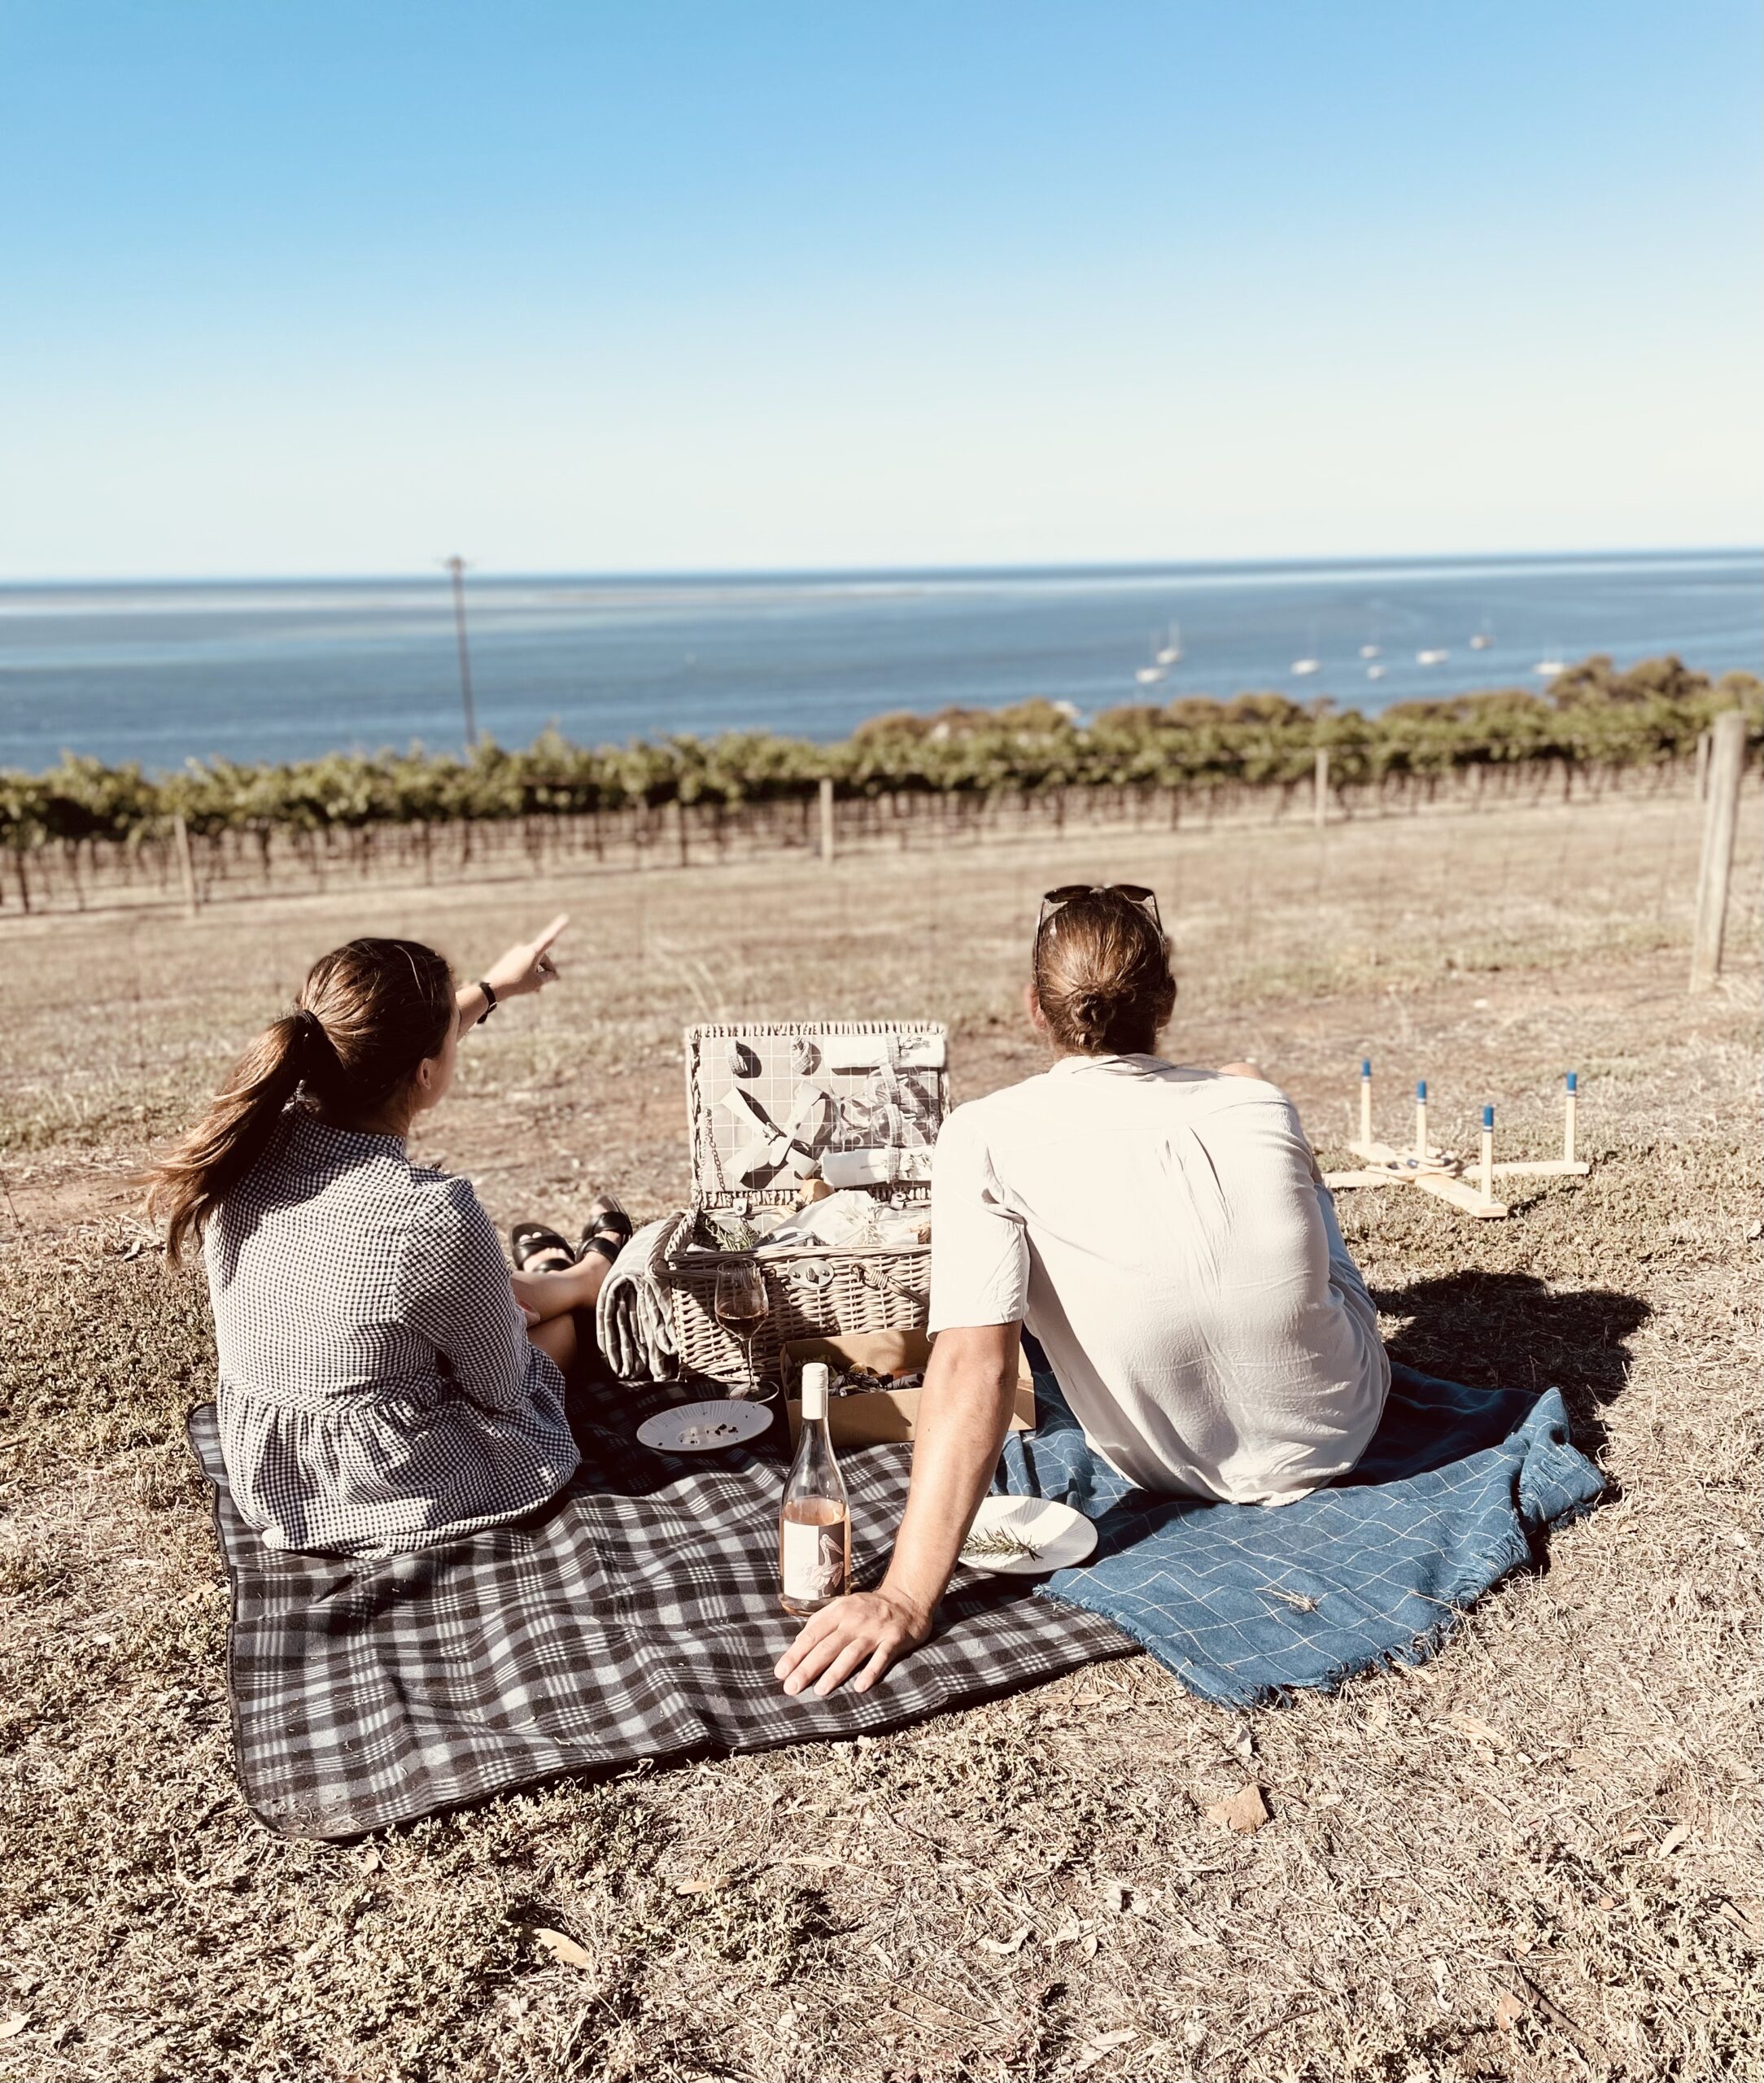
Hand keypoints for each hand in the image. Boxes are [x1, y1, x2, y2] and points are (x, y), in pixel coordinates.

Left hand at [482, 914, 569, 1001]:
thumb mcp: (537, 982)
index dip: (559, 928)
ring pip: (532, 962)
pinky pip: (523, 964)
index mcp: (533, 951)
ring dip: (537, 973)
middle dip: (547, 969)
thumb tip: (550, 974)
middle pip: (542, 957)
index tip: (565, 917)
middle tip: (552, 980)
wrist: (492, 987)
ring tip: (537, 989)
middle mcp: (524, 949)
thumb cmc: (517, 983)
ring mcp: (515, 953)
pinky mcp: (509, 959)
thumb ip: (548, 977)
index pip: (549, 939)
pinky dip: (528, 973)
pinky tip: (528, 986)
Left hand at [774, 1586, 930, 1697]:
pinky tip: (860, 1687)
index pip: (812, 1635)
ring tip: (820, 1690)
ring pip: (852, 1653)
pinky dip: (871, 1672)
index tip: (780, 1673)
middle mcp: (854, 1620)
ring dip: (835, 1672)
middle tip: (792, 1687)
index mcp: (838, 1612)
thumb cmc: (867, 1609)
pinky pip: (882, 1658)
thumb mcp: (842, 1607)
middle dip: (808, 1667)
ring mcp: (875, 1631)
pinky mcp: (894, 1640)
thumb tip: (797, 1644)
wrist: (906, 1599)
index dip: (795, 1654)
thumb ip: (820, 1623)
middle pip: (827, 1646)